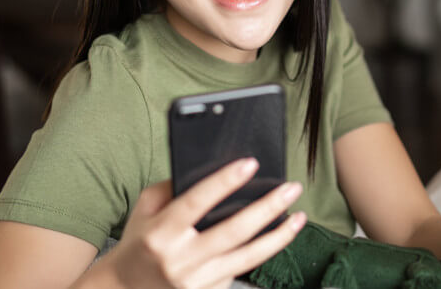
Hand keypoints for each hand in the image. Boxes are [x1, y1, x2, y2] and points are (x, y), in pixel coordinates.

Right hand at [86, 158, 305, 288]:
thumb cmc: (141, 241)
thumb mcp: (145, 209)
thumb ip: (173, 187)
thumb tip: (212, 169)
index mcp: (161, 232)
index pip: (197, 201)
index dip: (224, 182)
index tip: (250, 163)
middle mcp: (180, 259)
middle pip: (233, 231)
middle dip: (267, 207)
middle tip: (291, 188)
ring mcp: (196, 281)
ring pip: (248, 257)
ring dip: (279, 236)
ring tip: (299, 216)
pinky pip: (242, 270)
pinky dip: (264, 251)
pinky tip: (280, 235)